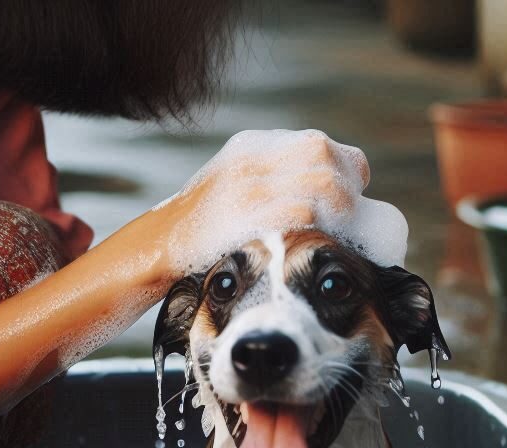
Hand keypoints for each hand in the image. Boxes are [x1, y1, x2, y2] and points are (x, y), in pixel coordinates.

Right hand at [148, 129, 371, 275]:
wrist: (159, 244)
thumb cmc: (202, 225)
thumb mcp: (233, 183)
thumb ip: (270, 175)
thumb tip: (323, 185)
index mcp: (251, 146)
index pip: (320, 144)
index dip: (344, 168)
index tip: (346, 194)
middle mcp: (252, 159)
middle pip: (325, 153)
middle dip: (346, 185)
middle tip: (346, 215)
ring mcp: (249, 186)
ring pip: (321, 181)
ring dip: (337, 206)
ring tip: (335, 228)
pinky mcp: (246, 215)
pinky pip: (301, 211)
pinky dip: (316, 225)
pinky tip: (312, 238)